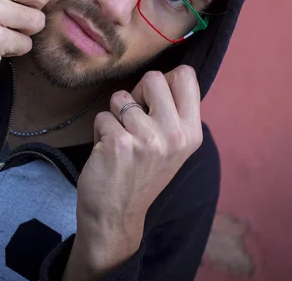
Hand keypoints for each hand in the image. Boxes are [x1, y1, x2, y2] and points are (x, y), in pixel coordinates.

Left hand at [71, 66, 202, 273]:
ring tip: (121, 138)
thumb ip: (173, 112)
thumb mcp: (173, 146)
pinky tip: (107, 151)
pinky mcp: (119, 143)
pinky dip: (100, 129)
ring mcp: (147, 139)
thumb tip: (163, 76)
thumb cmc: (142, 174)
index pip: (186, 75)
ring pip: (121, 96)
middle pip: (153, 77)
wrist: (116, 216)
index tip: (155, 103)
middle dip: (137, 94)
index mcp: (191, 132)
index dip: (165, 81)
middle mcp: (175, 135)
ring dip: (115, 115)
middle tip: (135, 120)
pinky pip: (102, 115)